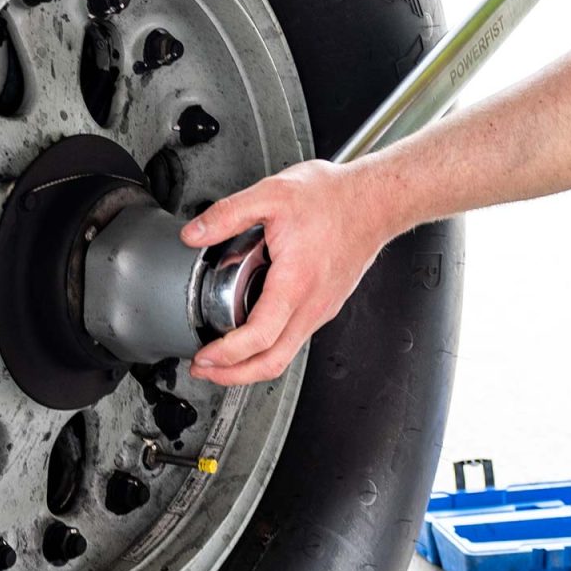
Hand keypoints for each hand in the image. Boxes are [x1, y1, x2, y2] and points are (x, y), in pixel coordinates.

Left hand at [179, 158, 392, 385]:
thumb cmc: (335, 199)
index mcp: (295, 283)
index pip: (259, 338)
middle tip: (205, 369)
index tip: (204, 357)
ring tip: (222, 355)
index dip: (226, 356)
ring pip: (285, 354)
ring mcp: (322, 308)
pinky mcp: (326, 305)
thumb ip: (228, 214)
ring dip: (250, 363)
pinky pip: (295, 338)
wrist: (376, 200)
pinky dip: (269, 346)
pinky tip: (251, 330)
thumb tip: (194, 234)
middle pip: (272, 362)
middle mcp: (312, 304)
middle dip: (233, 375)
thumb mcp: (272, 194)